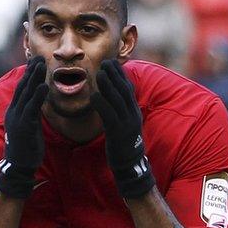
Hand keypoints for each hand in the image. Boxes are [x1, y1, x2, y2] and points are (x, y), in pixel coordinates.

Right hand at [0, 56, 48, 198]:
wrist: (19, 167)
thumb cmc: (26, 148)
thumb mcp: (28, 126)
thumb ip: (31, 113)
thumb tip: (37, 102)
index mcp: (14, 111)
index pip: (21, 89)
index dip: (28, 74)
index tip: (35, 61)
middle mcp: (13, 112)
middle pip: (22, 87)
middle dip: (31, 71)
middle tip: (39, 57)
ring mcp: (17, 118)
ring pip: (26, 94)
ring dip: (34, 78)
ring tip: (42, 65)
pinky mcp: (24, 126)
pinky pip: (32, 108)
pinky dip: (38, 95)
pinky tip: (45, 85)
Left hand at [90, 59, 154, 198]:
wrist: (129, 166)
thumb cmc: (123, 143)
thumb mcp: (124, 124)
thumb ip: (120, 110)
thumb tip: (113, 96)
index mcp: (134, 112)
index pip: (128, 89)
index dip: (120, 75)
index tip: (112, 62)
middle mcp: (132, 115)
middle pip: (124, 91)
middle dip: (115, 75)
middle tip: (106, 62)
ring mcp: (126, 124)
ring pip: (117, 101)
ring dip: (108, 85)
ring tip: (99, 72)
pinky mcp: (118, 133)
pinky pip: (109, 116)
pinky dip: (101, 104)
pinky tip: (93, 96)